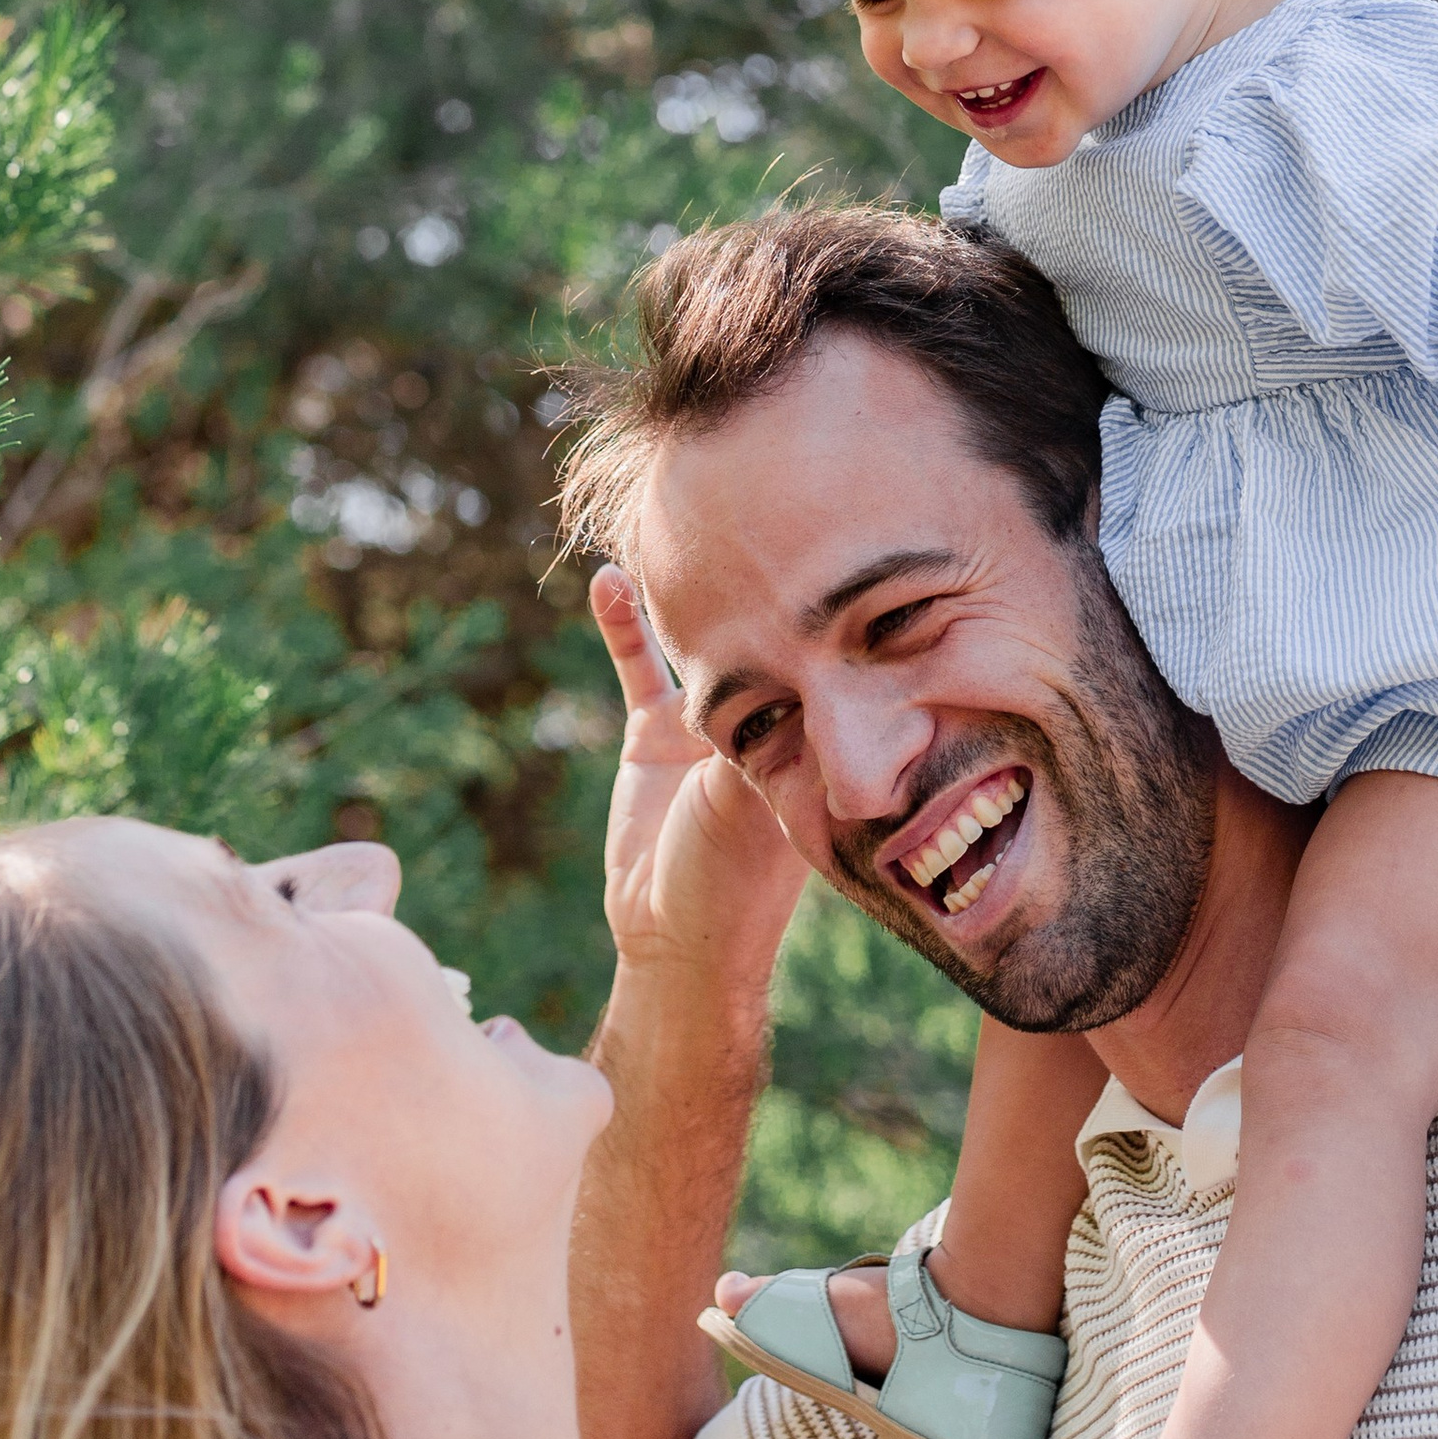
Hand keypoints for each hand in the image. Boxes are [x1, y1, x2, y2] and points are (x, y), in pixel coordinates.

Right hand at [590, 566, 804, 983]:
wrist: (675, 936)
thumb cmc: (732, 879)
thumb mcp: (750, 796)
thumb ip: (752, 732)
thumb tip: (768, 661)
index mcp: (810, 729)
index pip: (819, 648)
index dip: (823, 600)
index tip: (829, 536)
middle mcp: (769, 712)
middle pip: (764, 628)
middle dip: (761, 578)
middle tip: (757, 502)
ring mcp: (711, 718)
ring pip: (701, 634)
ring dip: (687, 590)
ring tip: (678, 526)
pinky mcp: (655, 731)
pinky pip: (638, 663)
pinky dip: (622, 624)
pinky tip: (608, 578)